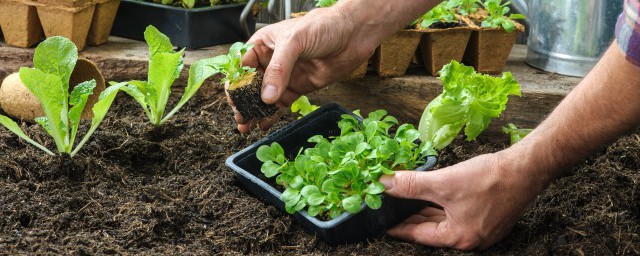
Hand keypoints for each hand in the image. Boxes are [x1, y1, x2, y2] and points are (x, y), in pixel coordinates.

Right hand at [231, 7, 377, 132]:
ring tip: (247, 126)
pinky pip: (282, 104)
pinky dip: (272, 115)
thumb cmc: (323, 26)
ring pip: (265, 97)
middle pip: (251, 85)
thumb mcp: (294, 42)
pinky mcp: (299, 87)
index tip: (233, 99)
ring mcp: (286, 76)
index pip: (242, 65)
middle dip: (243, 102)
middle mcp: (272, 61)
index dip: (236, 83)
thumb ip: (279, 69)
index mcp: (264, 44)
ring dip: (255, 111)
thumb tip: (266, 96)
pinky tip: (264, 124)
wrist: (353, 34)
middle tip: (240, 118)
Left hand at [379, 151, 549, 248]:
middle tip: (391, 209)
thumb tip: (385, 184)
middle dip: (411, 217)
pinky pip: (457, 214)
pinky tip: (432, 196)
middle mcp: (471, 238)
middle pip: (432, 229)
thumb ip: (411, 185)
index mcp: (459, 237)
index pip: (419, 235)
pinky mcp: (489, 217)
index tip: (383, 223)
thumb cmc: (489, 179)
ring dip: (427, 210)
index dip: (399, 227)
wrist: (526, 168)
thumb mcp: (444, 182)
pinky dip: (443, 206)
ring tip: (407, 202)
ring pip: (445, 221)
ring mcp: (482, 229)